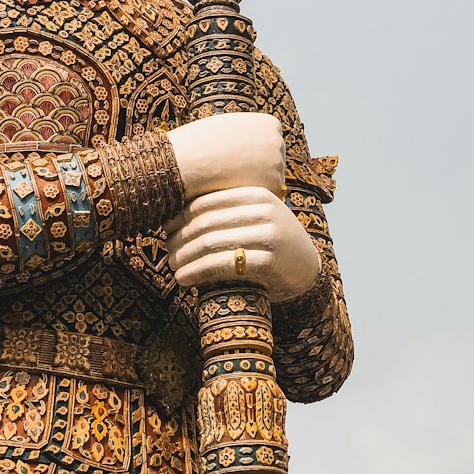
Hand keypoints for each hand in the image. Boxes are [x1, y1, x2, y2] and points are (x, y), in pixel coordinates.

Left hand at [165, 186, 319, 301]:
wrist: (307, 267)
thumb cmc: (270, 240)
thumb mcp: (254, 216)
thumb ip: (225, 211)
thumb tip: (170, 218)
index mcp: (256, 193)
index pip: (205, 202)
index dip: (180, 217)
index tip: (166, 230)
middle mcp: (264, 211)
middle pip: (205, 223)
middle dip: (179, 239)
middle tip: (167, 251)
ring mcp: (269, 236)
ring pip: (211, 243)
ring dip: (184, 257)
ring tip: (173, 266)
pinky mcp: (270, 262)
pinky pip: (223, 265)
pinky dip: (197, 272)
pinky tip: (184, 279)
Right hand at [167, 113, 285, 200]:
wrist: (189, 160)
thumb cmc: (201, 142)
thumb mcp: (228, 127)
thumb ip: (246, 136)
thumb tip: (255, 149)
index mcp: (270, 124)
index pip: (268, 144)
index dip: (251, 153)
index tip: (233, 155)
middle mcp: (279, 141)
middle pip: (272, 161)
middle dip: (256, 168)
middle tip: (232, 170)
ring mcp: (278, 162)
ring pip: (270, 178)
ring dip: (254, 182)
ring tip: (230, 178)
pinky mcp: (273, 184)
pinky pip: (265, 193)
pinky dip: (250, 194)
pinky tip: (234, 188)